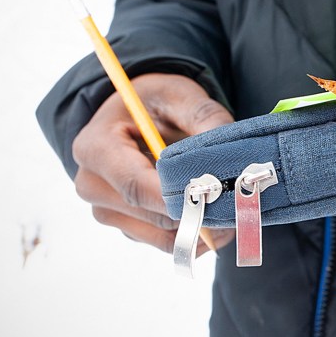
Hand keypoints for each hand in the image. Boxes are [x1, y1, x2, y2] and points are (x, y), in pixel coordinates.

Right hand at [71, 73, 234, 252]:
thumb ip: (205, 118)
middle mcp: (92, 185)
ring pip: (162, 235)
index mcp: (95, 148)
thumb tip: (229, 150)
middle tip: (243, 205)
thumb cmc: (155, 101)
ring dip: (202, 229)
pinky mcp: (126, 226)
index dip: (181, 197)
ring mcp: (107, 210)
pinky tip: (216, 215)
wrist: (136, 114)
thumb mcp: (180, 95)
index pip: (137, 186)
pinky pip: (165, 241)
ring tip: (235, 210)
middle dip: (201, 213)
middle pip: (152, 215)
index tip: (222, 196)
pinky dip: (194, 234)